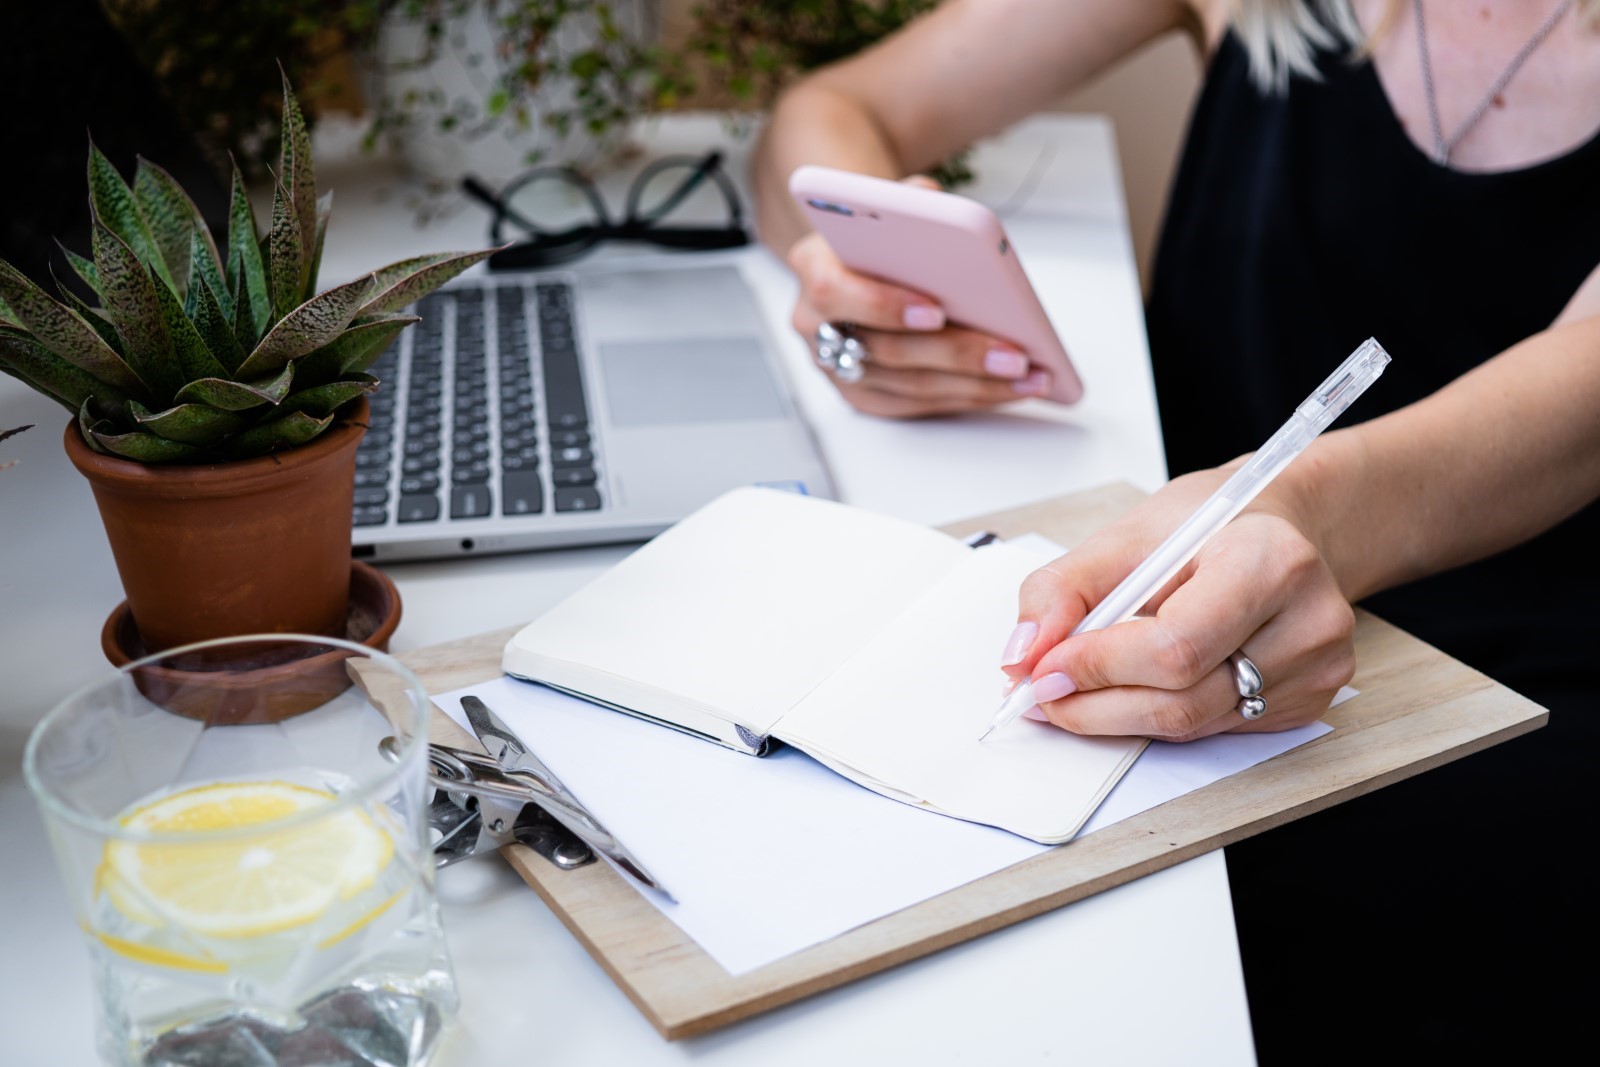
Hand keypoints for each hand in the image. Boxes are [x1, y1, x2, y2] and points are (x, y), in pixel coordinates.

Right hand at [785, 179, 1052, 417]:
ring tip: (1029, 376)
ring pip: (908, 386)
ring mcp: (835, 365)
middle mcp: (814, 323)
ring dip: (974, 384)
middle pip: (885, 350)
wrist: (858, 256)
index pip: (836, 292)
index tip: (937, 310)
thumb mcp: (891, 203)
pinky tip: (1008, 389)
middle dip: (956, 354)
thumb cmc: (880, 232)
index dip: (884, 305)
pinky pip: (917, 406)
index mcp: (812, 266)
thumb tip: (936, 206)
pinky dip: (967, 398)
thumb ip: (910, 201)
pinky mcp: (862, 395)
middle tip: (1013, 355)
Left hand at [999, 470, 1356, 739]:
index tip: (1044, 670)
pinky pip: (1214, 728)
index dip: (1098, 667)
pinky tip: (1142, 684)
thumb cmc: (1209, 525)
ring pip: (1193, 724)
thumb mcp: (1127, 535)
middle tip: (1045, 692)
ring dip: (1121, 714)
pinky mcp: (1310, 701)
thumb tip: (1023, 654)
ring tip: (1080, 689)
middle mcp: (1307, 620)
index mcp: (1268, 560)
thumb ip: (1063, 590)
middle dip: (1097, 703)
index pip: (1175, 646)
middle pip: (1183, 699)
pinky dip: (1162, 715)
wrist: (1280, 529)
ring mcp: (1316, 668)